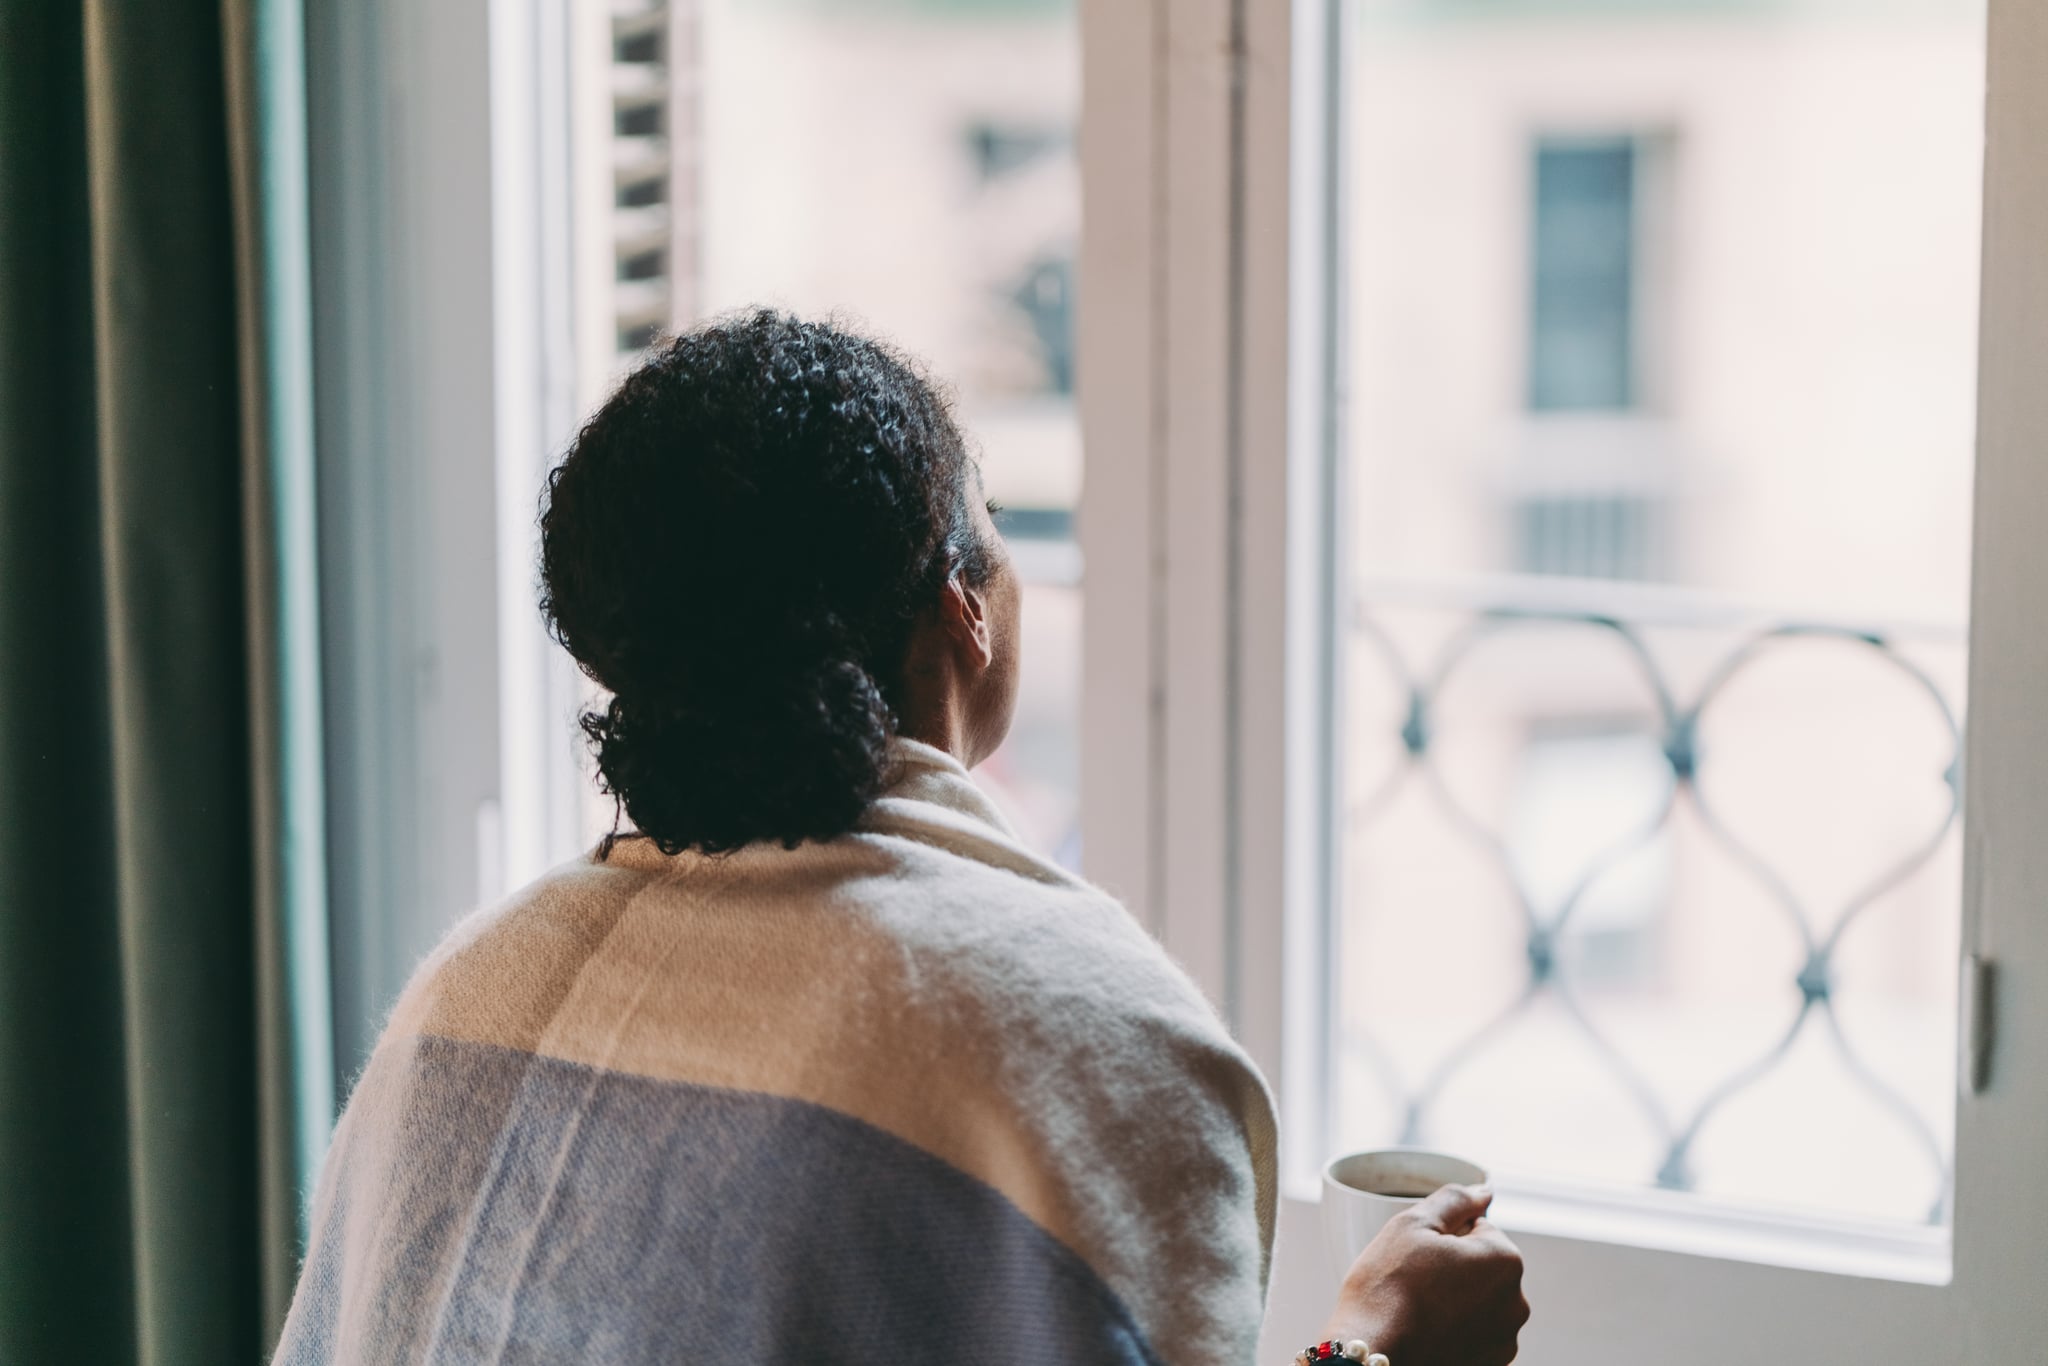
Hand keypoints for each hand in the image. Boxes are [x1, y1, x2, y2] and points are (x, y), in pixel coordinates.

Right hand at [1322, 1184, 1528, 1365]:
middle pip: (1481, 1266)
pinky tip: (1425, 1333)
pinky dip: (1453, 1331)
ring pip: (1477, 1301)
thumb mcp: (1413, 1224)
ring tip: (1417, 1310)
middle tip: (1413, 1281)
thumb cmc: (1387, 1287)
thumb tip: (1485, 1191)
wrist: (1370, 1354)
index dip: (1441, 1236)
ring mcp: (1504, 1341)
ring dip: (1454, 1299)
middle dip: (1452, 1267)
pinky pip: (1472, 1334)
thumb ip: (1455, 1199)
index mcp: (1505, 1260)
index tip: (1416, 1255)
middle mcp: (1516, 1303)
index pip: (1477, 1228)